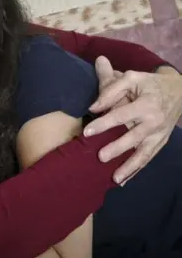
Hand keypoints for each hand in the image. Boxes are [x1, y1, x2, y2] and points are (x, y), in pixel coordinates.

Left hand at [84, 56, 181, 183]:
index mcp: (146, 105)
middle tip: (100, 156)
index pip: (121, 116)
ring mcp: (159, 135)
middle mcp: (154, 122)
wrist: (179, 91)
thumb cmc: (149, 84)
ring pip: (143, 154)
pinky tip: (124, 180)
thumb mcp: (131, 78)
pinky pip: (148, 158)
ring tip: (115, 179)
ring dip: (129, 167)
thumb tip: (94, 107)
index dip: (103, 124)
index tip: (87, 132)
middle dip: (117, 148)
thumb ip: (111, 90)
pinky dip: (136, 170)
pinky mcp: (160, 142)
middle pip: (133, 138)